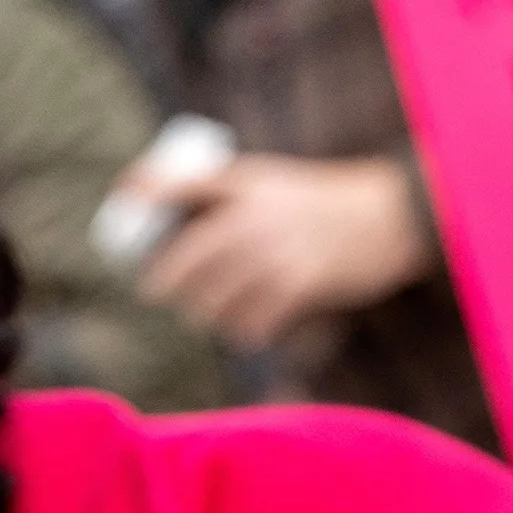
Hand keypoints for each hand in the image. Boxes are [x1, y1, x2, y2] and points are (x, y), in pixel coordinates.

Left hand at [137, 154, 430, 347]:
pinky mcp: (297, 287)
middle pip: (181, 262)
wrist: (390, 216)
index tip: (121, 200)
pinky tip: (248, 325)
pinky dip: (242, 329)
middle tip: (159, 288)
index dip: (143, 190)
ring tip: (206, 312)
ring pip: (209, 300)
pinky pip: (248, 323)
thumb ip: (235, 199)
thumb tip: (179, 226)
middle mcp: (254, 217)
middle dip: (161, 283)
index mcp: (248, 183)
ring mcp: (274, 254)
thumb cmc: (328, 201)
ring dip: (202, 312)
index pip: (180, 183)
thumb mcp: (279, 182)